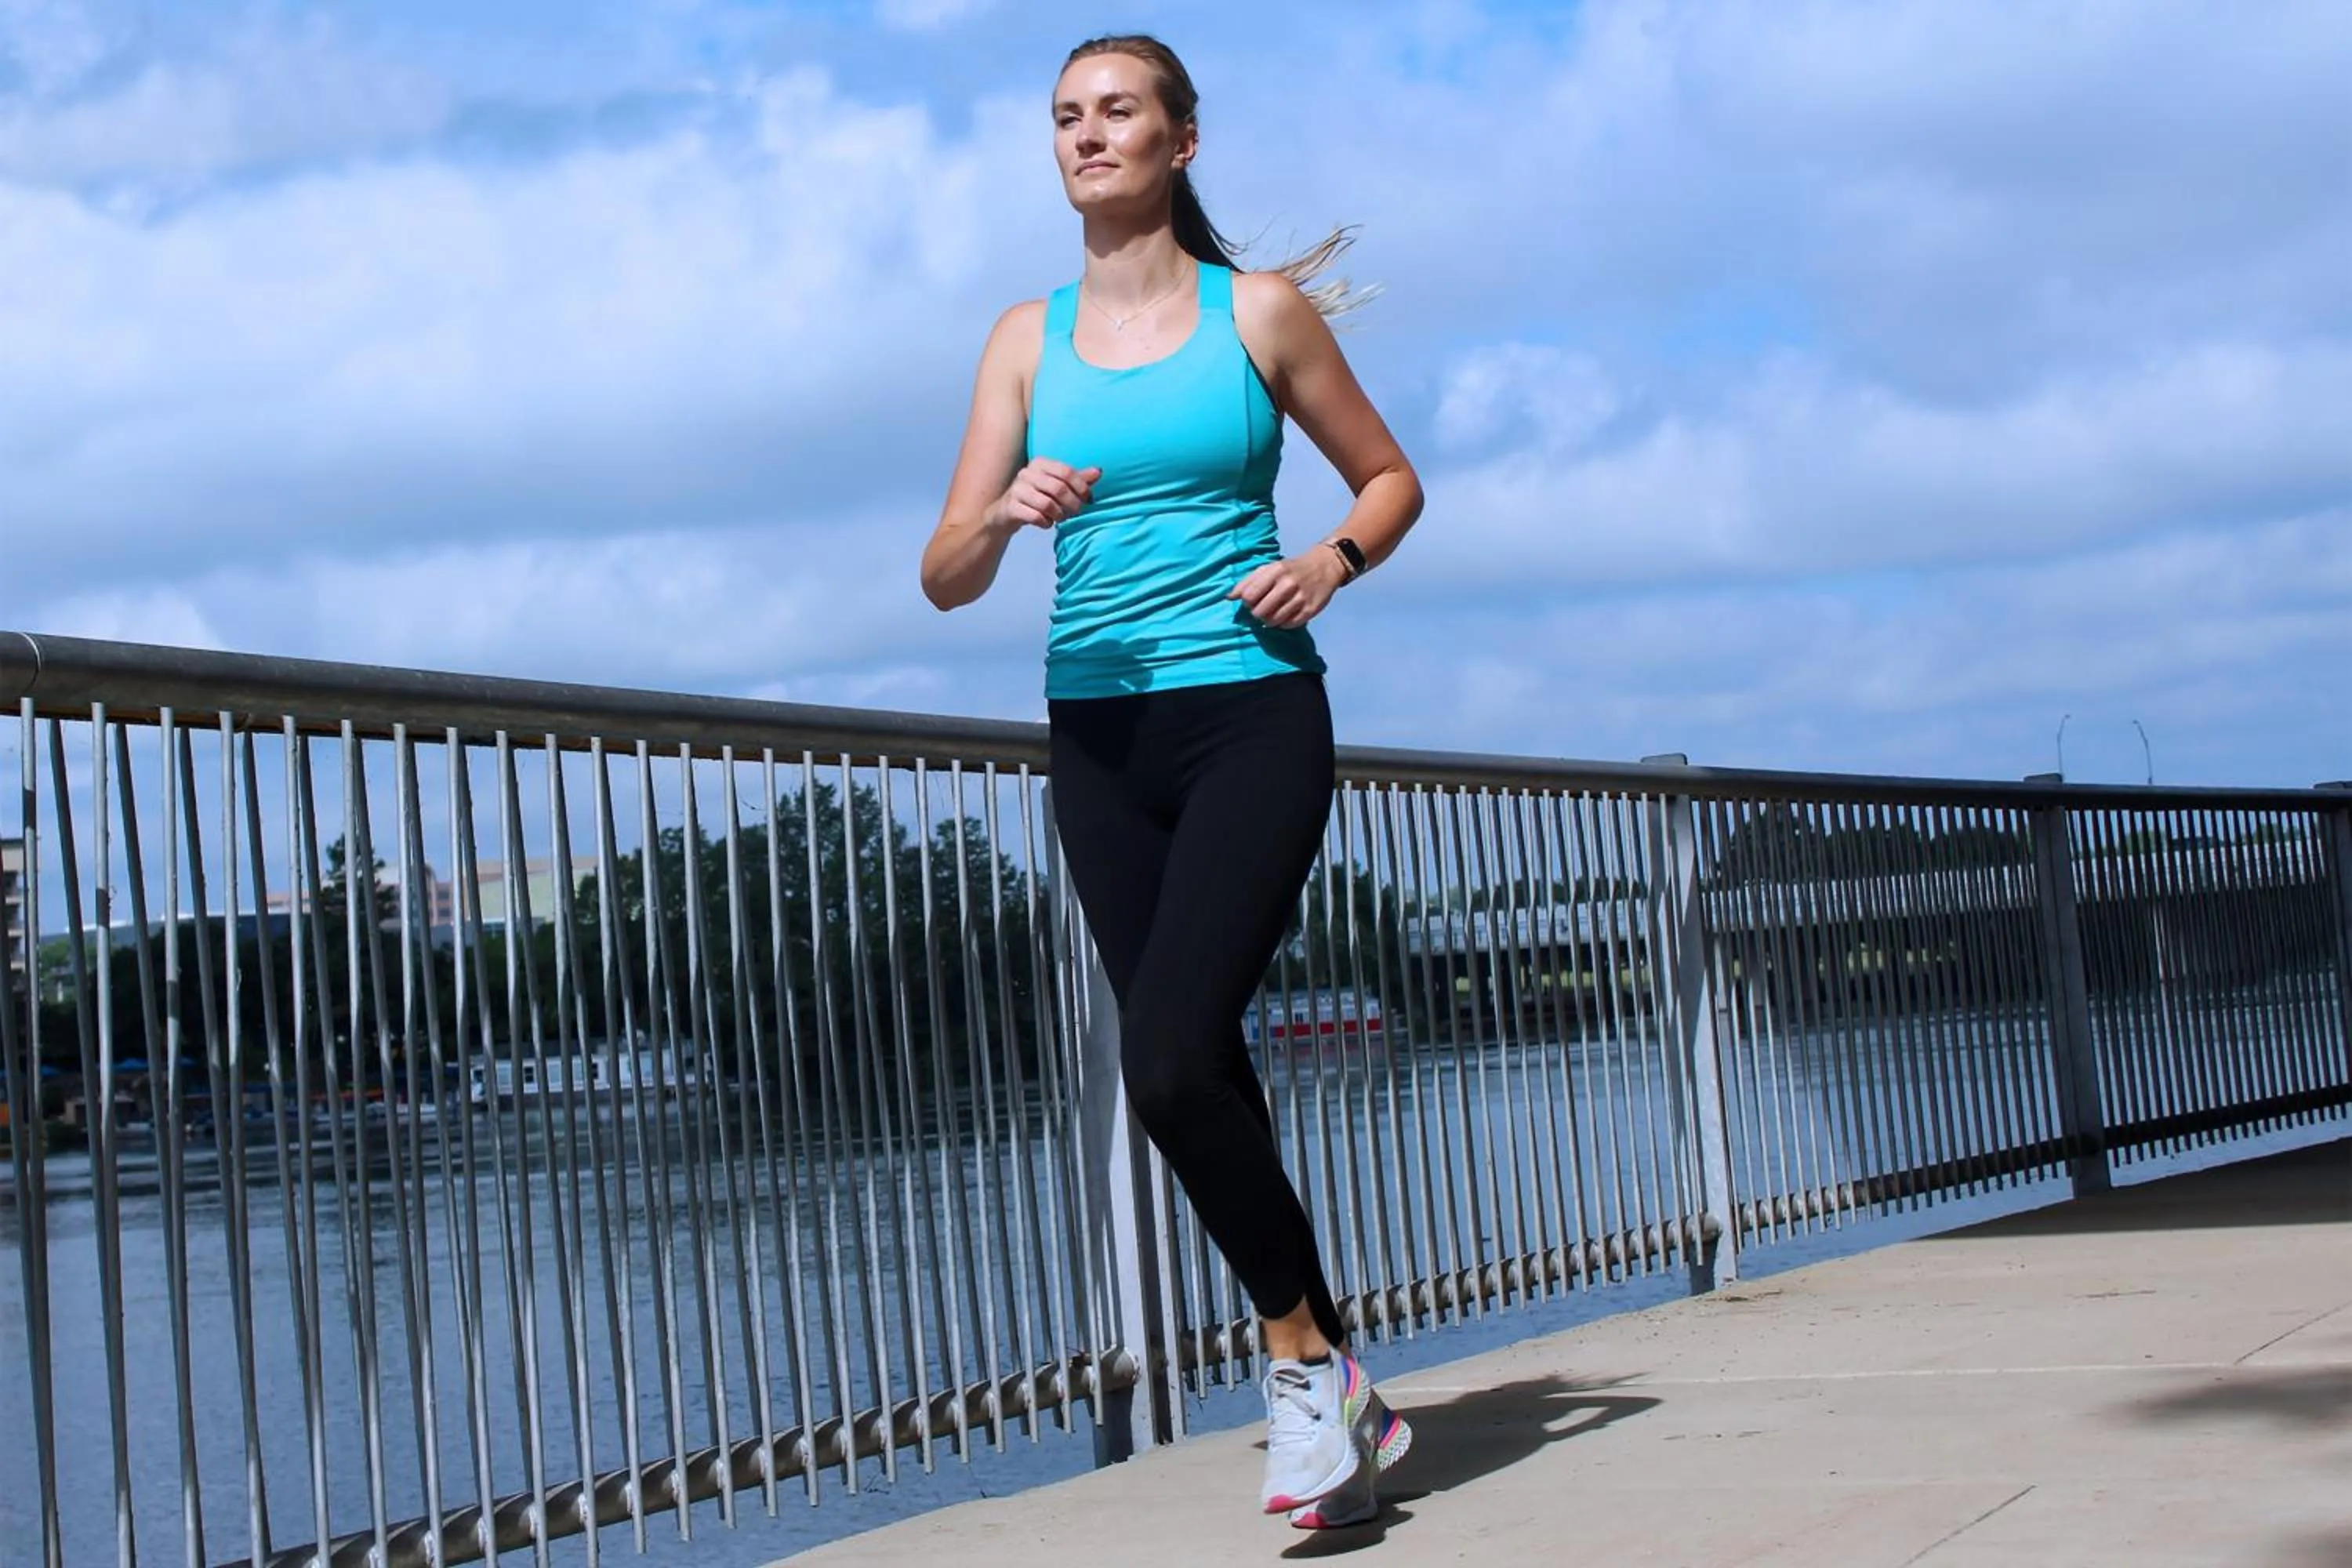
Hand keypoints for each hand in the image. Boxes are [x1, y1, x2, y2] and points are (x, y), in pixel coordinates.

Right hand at [992, 459, 1101, 531]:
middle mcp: (1026, 473)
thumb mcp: (1057, 486)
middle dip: (1072, 504)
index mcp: (1040, 463)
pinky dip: (1046, 523)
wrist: (1005, 513)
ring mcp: (1017, 490)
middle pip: (1059, 488)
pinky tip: (1046, 523)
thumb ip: (1077, 479)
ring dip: (1059, 515)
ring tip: (1060, 518)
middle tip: (1075, 513)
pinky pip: (1035, 516)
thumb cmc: (1036, 498)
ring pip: (1047, 504)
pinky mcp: (1011, 507)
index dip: (1082, 487)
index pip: (1067, 472)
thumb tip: (1099, 471)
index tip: (1088, 500)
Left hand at [1228, 548, 1345, 629]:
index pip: (1249, 595)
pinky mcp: (1310, 610)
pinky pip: (1288, 625)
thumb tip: (1229, 597)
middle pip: (1259, 611)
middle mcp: (1288, 584)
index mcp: (1275, 571)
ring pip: (1273, 621)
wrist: (1324, 566)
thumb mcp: (1268, 568)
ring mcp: (1300, 598)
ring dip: (1269, 620)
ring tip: (1273, 612)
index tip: (1252, 600)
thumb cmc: (1290, 569)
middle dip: (1257, 613)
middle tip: (1262, 608)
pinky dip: (1283, 623)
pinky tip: (1285, 615)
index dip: (1247, 601)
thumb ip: (1247, 582)